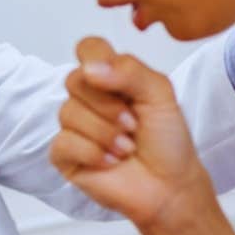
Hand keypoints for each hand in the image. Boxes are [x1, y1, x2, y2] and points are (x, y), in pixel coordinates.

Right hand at [51, 37, 217, 229]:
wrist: (170, 185)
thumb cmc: (167, 140)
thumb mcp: (161, 95)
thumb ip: (130, 71)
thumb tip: (90, 69)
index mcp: (111, 77)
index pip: (88, 48)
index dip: (97, 59)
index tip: (116, 80)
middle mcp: (88, 98)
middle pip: (74, 80)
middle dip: (108, 106)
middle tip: (133, 125)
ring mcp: (74, 126)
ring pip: (68, 113)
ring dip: (105, 134)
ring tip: (127, 148)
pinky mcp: (65, 155)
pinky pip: (64, 142)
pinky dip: (93, 153)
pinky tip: (111, 162)